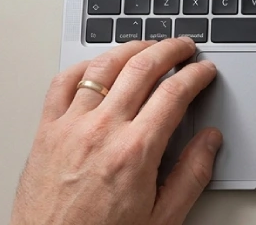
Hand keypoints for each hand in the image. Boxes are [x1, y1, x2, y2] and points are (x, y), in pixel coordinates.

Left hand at [12, 37, 219, 224]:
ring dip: (131, 48)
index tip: (204, 71)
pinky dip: (84, 66)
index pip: (174, 93)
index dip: (196, 75)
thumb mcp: (161, 219)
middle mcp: (101, 131)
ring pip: (104, 66)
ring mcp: (70, 127)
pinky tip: (99, 65)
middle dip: (170, 49)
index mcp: (135, 152)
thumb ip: (191, 176)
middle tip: (184, 47)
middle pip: (142, 67)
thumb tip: (210, 142)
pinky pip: (63, 83)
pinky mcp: (45, 131)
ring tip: (148, 47)